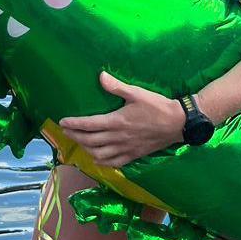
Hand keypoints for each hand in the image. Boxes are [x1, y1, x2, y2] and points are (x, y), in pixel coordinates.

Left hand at [58, 71, 185, 167]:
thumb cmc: (157, 106)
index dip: (73, 124)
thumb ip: (116, 87)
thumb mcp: (136, 93)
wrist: (178, 123)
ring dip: (86, 149)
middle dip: (75, 136)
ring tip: (80, 142)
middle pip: (90, 140)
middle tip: (66, 132)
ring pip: (99, 154)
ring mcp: (126, 149)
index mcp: (117, 121)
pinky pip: (113, 163)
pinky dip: (101, 162)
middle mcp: (118, 138)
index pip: (89, 124)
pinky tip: (97, 158)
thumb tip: (100, 76)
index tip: (62, 122)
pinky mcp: (134, 155)